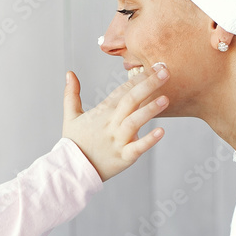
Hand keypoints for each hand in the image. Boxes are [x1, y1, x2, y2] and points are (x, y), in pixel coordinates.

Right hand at [62, 64, 168, 180]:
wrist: (72, 170)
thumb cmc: (74, 143)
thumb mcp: (70, 116)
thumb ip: (71, 94)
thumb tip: (70, 73)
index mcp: (102, 112)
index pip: (122, 90)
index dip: (138, 77)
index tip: (153, 66)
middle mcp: (111, 124)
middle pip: (130, 100)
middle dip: (148, 85)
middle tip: (165, 71)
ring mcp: (117, 141)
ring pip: (134, 122)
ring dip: (150, 110)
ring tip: (165, 99)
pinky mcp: (123, 157)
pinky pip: (137, 148)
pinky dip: (149, 140)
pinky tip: (161, 131)